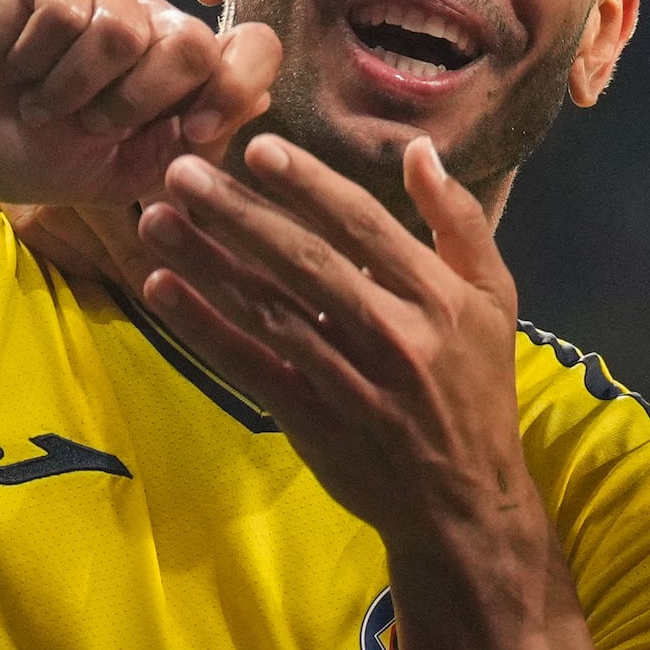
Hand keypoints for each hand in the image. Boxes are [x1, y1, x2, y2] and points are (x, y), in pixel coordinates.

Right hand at [0, 0, 279, 205]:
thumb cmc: (32, 150)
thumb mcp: (123, 174)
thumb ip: (191, 144)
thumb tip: (261, 99)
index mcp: (182, 71)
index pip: (254, 51)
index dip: (232, 91)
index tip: (191, 132)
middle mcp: (153, 18)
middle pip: (194, 44)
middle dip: (134, 103)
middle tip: (85, 121)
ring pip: (125, 31)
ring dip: (72, 86)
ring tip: (41, 95)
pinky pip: (69, 8)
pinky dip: (35, 54)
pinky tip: (16, 58)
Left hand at [128, 132, 534, 547]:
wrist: (463, 500)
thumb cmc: (476, 387)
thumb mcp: (493, 298)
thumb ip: (457, 221)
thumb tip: (419, 150)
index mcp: (437, 297)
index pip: (362, 225)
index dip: (306, 184)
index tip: (256, 148)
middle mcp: (393, 334)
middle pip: (302, 261)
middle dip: (236, 212)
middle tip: (181, 172)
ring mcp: (348, 382)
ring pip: (266, 309)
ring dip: (205, 261)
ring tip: (156, 219)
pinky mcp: (311, 421)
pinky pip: (247, 364)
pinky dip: (202, 327)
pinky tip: (161, 287)